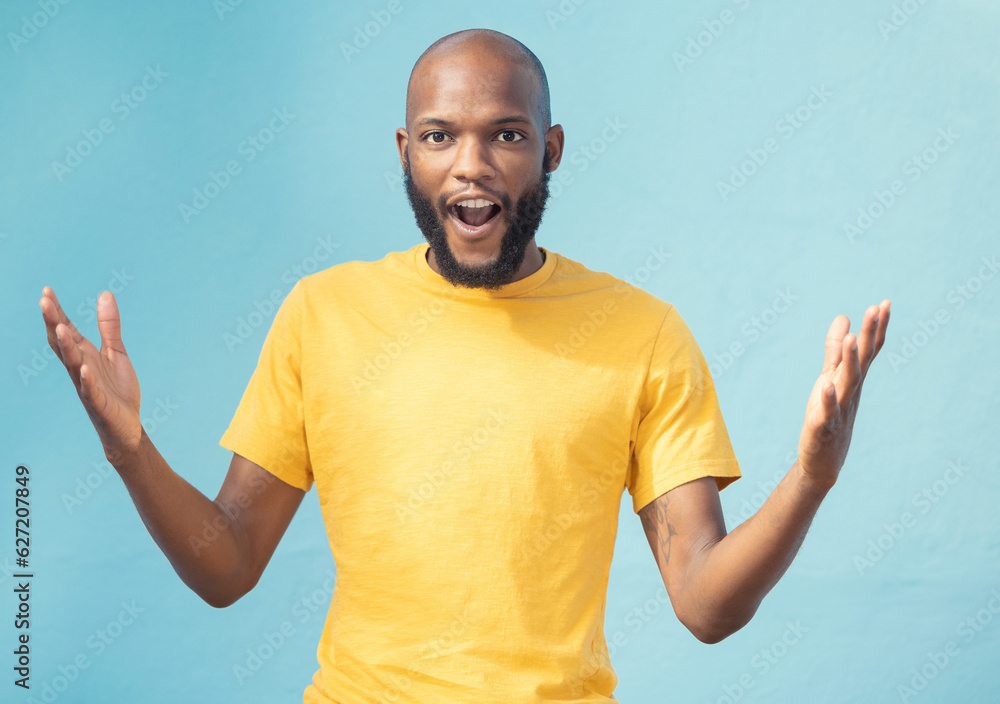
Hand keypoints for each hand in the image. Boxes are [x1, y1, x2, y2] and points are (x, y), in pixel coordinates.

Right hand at [39, 287, 142, 459]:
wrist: (127, 425)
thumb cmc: (117, 388)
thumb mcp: (115, 352)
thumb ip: (109, 326)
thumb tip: (105, 294)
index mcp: (84, 355)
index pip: (66, 330)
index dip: (56, 312)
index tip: (46, 291)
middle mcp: (80, 367)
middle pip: (62, 343)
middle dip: (53, 322)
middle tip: (44, 301)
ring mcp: (87, 385)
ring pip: (72, 364)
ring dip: (66, 347)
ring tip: (60, 327)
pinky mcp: (99, 403)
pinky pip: (90, 391)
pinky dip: (87, 380)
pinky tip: (85, 369)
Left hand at [797, 300, 890, 487]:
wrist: (823, 459)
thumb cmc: (828, 414)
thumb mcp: (829, 376)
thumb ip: (835, 350)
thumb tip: (843, 319)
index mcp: (851, 378)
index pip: (869, 350)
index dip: (877, 328)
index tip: (886, 303)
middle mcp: (850, 390)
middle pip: (862, 359)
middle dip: (869, 334)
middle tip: (877, 308)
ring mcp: (839, 408)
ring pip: (847, 381)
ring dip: (850, 360)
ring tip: (852, 338)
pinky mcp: (824, 425)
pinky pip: (828, 411)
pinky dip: (829, 398)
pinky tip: (827, 384)